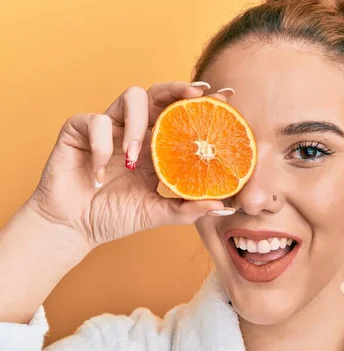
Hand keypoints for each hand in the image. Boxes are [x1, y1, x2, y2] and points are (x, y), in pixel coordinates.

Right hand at [26, 81, 229, 250]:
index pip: (181, 117)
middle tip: (197, 94)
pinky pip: (94, 122)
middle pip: (159, 94)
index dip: (202, 105)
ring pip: (130, 97)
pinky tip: (99, 173)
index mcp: (155, 147)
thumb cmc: (114, 217)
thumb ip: (188, 209)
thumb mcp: (157, 214)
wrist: (74, 228)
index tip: (227, 97)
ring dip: (138, 123)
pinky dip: (101, 145)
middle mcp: (135, 131)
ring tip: (135, 156)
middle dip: (178, 89)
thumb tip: (223, 207)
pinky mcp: (79, 130)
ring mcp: (109, 128)